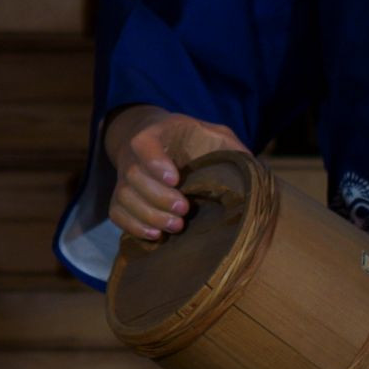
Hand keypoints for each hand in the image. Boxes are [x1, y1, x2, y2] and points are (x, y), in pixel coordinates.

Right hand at [106, 107, 247, 242]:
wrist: (160, 142)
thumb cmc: (192, 140)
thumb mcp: (213, 134)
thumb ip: (229, 147)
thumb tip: (252, 171)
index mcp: (155, 133)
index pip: (144, 143)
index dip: (155, 162)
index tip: (175, 180)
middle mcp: (133, 156)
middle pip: (133, 176)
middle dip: (158, 197)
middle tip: (184, 210)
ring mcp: (124, 178)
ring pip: (124, 197)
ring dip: (148, 215)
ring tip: (176, 227)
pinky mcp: (122, 198)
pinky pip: (116, 214)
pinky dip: (133, 226)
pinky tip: (156, 235)